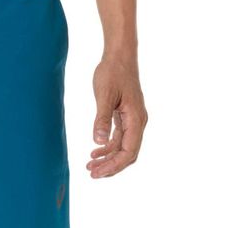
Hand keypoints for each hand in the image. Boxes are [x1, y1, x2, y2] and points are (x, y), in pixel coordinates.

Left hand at [86, 54, 147, 177]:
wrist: (120, 55)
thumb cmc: (113, 72)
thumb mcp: (105, 95)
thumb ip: (102, 118)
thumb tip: (98, 141)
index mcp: (136, 119)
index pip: (128, 152)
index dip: (113, 165)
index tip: (97, 172)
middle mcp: (138, 122)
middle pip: (127, 153)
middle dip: (111, 166)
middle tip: (91, 173)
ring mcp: (133, 119)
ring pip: (123, 146)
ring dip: (108, 157)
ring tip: (90, 165)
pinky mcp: (126, 114)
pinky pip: (119, 136)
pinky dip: (108, 145)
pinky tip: (95, 150)